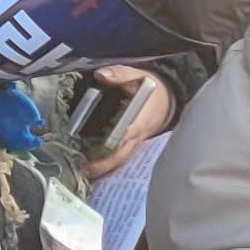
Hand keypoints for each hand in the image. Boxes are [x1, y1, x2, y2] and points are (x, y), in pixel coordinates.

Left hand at [81, 66, 173, 182]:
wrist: (169, 99)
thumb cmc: (152, 89)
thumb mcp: (138, 76)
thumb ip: (121, 74)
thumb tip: (102, 75)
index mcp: (139, 120)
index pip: (123, 137)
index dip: (108, 147)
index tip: (92, 155)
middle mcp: (137, 136)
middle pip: (119, 156)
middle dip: (101, 166)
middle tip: (80, 172)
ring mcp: (135, 143)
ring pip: (119, 160)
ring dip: (102, 169)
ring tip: (81, 174)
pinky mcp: (131, 145)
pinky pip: (119, 158)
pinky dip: (106, 165)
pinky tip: (90, 169)